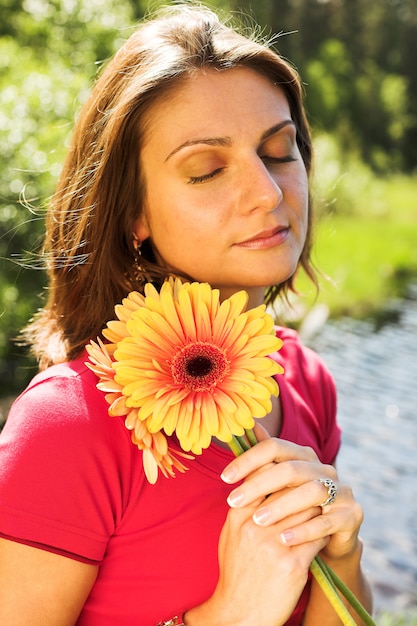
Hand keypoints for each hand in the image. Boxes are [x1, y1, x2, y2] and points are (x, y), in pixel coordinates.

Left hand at [221, 424, 363, 563]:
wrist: (328, 545)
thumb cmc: (295, 512)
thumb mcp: (277, 487)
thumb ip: (263, 459)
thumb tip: (249, 425)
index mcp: (304, 456)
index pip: (274, 447)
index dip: (248, 460)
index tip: (225, 477)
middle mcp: (325, 468)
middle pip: (290, 469)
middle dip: (258, 484)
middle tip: (233, 501)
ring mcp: (342, 490)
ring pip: (312, 491)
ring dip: (282, 506)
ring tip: (257, 520)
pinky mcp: (352, 515)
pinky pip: (327, 522)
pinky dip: (304, 530)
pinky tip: (283, 539)